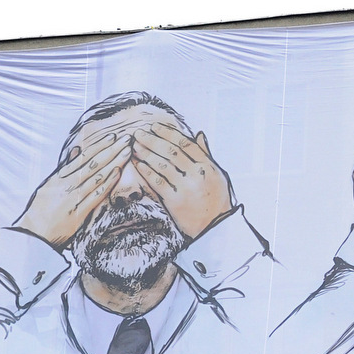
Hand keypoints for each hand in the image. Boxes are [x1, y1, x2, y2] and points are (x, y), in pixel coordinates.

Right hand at [14, 130, 132, 247]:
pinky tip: (118, 173)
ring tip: (127, 151)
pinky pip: (96, 196)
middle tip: (126, 139)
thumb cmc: (41, 209)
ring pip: (97, 176)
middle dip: (111, 150)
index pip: (83, 158)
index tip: (112, 137)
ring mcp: (74, 198)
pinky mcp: (79, 213)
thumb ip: (65, 168)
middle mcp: (67, 185)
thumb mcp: (49, 184)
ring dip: (113, 162)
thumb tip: (76, 150)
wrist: (34, 234)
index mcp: (60, 177)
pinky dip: (107, 184)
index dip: (99, 146)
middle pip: (93, 164)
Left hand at [130, 122, 235, 237]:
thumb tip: (198, 134)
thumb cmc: (217, 199)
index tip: (155, 127)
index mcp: (208, 166)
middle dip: (152, 140)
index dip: (168, 133)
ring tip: (135, 146)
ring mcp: (185, 187)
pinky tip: (138, 164)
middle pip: (171, 152)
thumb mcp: (217, 174)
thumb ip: (205, 154)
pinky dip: (147, 171)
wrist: (216, 227)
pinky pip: (157, 182)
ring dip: (146, 153)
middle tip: (138, 133)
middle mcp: (197, 174)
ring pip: (162, 165)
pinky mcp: (175, 201)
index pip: (185, 144)